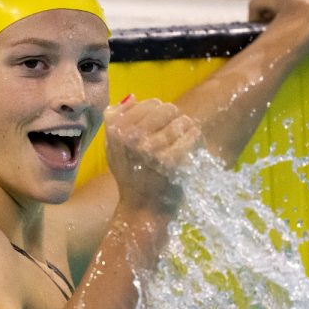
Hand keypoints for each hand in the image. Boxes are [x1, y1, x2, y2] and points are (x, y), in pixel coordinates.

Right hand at [103, 96, 201, 214]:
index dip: (158, 114)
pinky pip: (192, 134)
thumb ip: (116, 122)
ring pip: (182, 120)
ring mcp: (152, 149)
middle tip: (172, 136)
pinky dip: (195, 139)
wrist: (142, 210)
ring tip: (181, 143)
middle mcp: (131, 137)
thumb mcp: (114, 149)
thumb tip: (132, 98)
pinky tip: (191, 148)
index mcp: (116, 130)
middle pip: (166, 108)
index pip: (148, 104)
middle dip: (174, 119)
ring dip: (186, 130)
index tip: (158, 129)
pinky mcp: (171, 160)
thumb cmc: (130, 177)